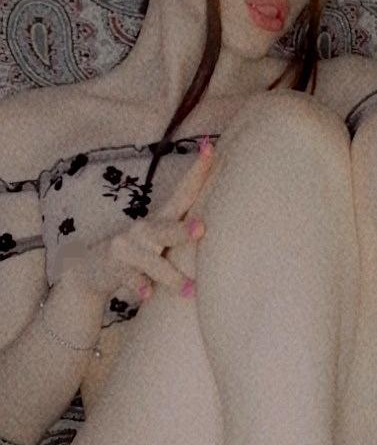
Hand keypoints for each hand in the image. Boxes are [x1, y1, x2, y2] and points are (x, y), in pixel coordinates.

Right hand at [55, 143, 216, 300]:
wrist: (88, 270)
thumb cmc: (135, 255)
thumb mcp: (157, 241)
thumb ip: (180, 234)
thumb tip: (220, 225)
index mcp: (159, 221)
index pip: (182, 194)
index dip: (197, 172)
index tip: (213, 148)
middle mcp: (142, 230)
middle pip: (166, 228)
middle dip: (183, 230)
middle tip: (202, 228)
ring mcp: (126, 248)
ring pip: (151, 262)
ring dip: (171, 276)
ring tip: (190, 290)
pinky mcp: (114, 268)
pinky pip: (130, 279)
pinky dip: (139, 287)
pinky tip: (146, 295)